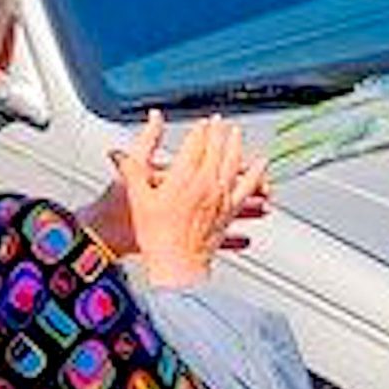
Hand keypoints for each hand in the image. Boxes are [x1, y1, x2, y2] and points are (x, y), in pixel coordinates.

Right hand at [108, 111, 266, 288]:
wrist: (175, 266)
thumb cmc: (153, 234)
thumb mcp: (135, 195)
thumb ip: (132, 165)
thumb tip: (125, 150)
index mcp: (183, 178)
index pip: (196, 145)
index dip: (201, 130)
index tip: (203, 122)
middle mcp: (206, 185)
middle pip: (217, 151)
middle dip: (219, 133)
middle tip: (221, 122)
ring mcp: (220, 199)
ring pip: (234, 165)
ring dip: (237, 146)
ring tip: (239, 135)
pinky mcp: (228, 214)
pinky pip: (247, 189)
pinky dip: (256, 175)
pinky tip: (262, 169)